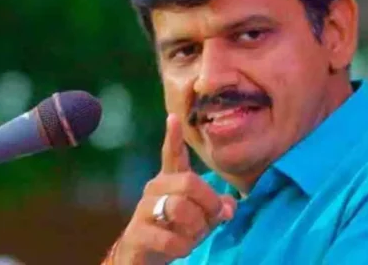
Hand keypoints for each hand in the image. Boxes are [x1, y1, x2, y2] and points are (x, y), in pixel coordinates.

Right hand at [112, 114, 236, 263]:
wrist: (141, 256)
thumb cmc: (173, 231)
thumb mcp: (200, 218)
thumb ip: (215, 208)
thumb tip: (229, 206)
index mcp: (170, 181)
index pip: (172, 155)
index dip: (173, 137)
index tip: (174, 117)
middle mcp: (155, 189)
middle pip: (189, 183)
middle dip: (209, 202)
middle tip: (214, 217)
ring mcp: (144, 209)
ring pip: (180, 209)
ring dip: (196, 228)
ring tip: (191, 235)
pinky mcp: (138, 233)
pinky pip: (172, 238)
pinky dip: (184, 246)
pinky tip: (179, 248)